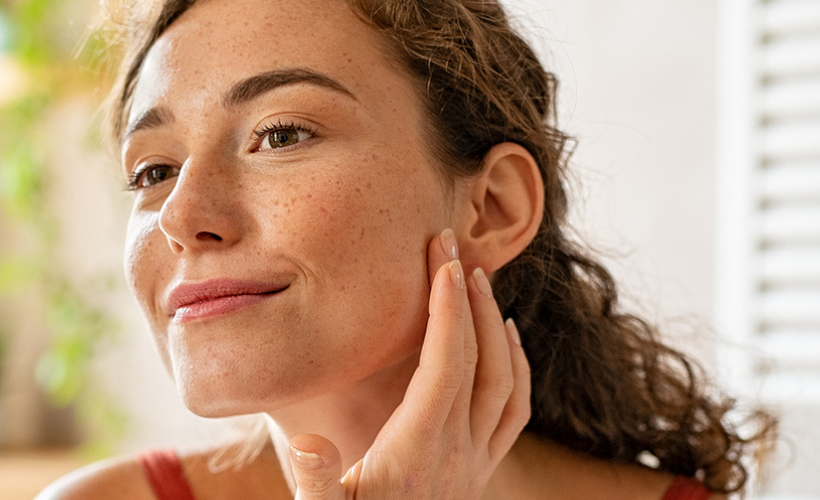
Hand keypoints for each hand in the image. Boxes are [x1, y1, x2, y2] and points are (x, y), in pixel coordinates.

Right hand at [287, 228, 530, 498]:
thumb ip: (315, 479)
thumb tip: (304, 440)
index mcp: (418, 452)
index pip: (445, 364)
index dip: (446, 307)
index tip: (441, 258)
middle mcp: (457, 454)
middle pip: (480, 361)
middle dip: (469, 298)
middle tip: (453, 247)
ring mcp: (475, 464)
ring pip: (506, 382)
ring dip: (494, 326)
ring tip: (478, 281)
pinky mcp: (479, 473)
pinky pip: (512, 410)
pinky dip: (515, 367)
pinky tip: (505, 342)